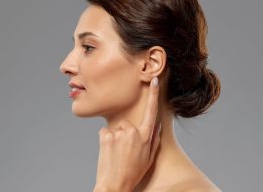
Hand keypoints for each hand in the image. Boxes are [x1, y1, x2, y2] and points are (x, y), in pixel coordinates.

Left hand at [93, 77, 161, 191]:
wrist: (114, 184)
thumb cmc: (133, 173)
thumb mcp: (149, 158)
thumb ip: (154, 140)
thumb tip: (156, 125)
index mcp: (145, 136)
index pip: (151, 111)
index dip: (153, 95)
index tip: (154, 81)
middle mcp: (133, 132)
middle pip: (128, 123)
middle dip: (126, 133)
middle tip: (125, 150)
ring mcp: (119, 133)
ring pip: (116, 128)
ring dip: (116, 137)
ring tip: (117, 153)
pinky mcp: (106, 134)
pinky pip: (106, 132)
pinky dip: (106, 139)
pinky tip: (109, 151)